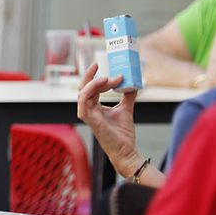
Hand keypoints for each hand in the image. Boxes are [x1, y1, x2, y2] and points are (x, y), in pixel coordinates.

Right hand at [76, 62, 140, 176]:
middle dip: (89, 75)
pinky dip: (90, 90)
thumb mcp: (126, 109)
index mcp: (94, 107)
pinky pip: (83, 102)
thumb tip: (133, 84)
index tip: (104, 68)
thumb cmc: (122, 134)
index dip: (94, 77)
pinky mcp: (90, 120)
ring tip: (107, 78)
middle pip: (82, 88)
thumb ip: (127, 96)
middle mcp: (88, 110)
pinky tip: (102, 83)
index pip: (89, 89)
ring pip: (82, 93)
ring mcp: (88, 115)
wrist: (126, 150)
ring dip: (93, 82)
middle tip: (98, 64)